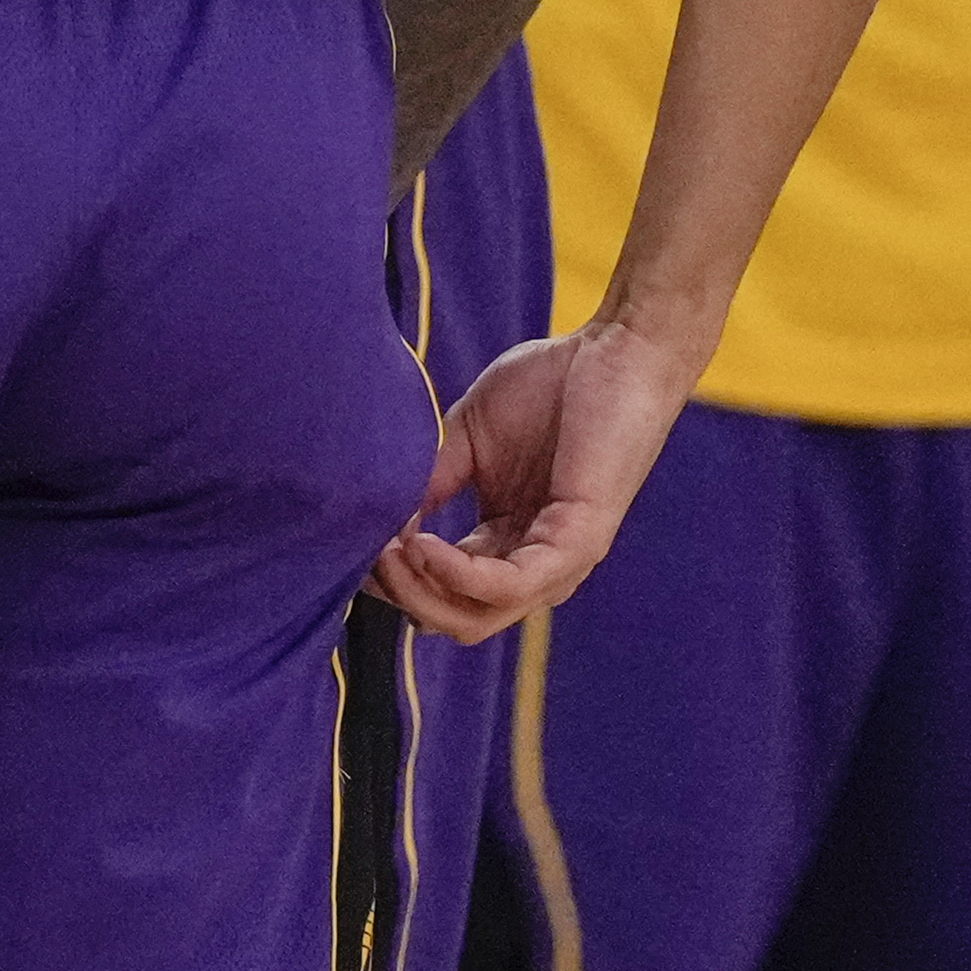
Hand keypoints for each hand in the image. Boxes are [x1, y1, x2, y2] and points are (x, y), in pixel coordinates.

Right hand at [367, 318, 697, 642]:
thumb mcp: (468, 438)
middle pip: (458, 620)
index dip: (396, 578)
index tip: (354, 548)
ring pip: (481, 618)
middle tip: (365, 558)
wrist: (616, 350)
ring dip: (423, 592)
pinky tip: (422, 544)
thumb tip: (378, 523)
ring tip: (388, 551)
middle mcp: (536, 563)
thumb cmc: (552, 384)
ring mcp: (561, 561)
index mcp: (509, 541)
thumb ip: (430, 480)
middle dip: (403, 597)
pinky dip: (459, 575)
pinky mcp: (580, 543)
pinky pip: (513, 586)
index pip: (444, 588)